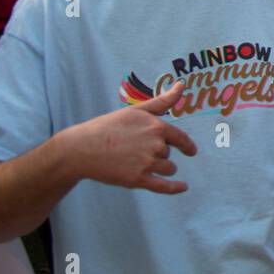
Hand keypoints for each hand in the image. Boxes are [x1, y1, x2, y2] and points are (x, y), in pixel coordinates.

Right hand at [64, 82, 197, 193]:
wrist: (81, 148)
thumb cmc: (108, 126)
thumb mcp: (136, 110)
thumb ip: (162, 101)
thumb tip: (182, 85)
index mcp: (157, 127)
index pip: (181, 138)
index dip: (187, 146)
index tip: (192, 151)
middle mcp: (155, 145)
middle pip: (168, 154)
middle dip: (157, 154)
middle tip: (133, 149)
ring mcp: (147, 164)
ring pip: (167, 169)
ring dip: (160, 168)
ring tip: (137, 163)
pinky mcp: (137, 180)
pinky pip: (164, 186)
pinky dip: (175, 188)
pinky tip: (183, 187)